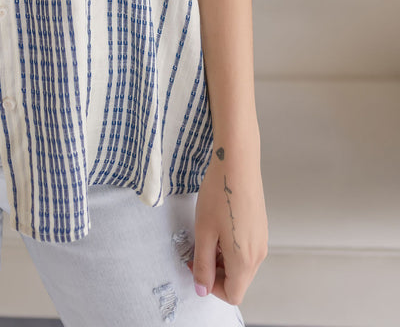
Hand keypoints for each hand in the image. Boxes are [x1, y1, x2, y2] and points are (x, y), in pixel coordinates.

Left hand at [189, 145, 267, 305]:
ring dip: (223, 260)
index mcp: (245, 260)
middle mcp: (259, 254)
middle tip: (197, 251)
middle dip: (216, 273)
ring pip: (242, 265)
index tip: (196, 266)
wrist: (237, 163)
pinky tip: (219, 226)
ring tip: (207, 235)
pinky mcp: (261, 227)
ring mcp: (262, 240)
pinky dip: (231, 248)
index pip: (233, 294)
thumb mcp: (204, 232)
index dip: (211, 287)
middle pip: (238, 281)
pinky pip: (246, 250)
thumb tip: (201, 289)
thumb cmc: (219, 195)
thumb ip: (203, 265)